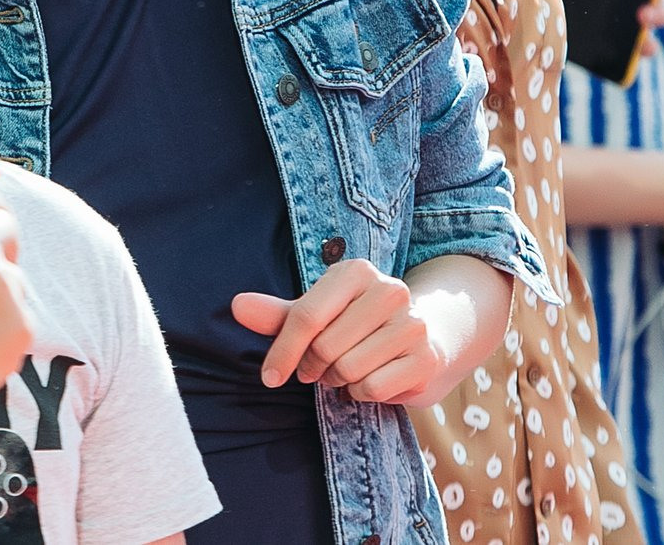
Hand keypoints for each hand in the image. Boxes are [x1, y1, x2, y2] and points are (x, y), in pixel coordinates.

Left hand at [230, 259, 445, 404]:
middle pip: (325, 347)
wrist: (420, 339)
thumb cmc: (354, 325)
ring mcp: (412, 323)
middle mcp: (390, 290)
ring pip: (348, 369)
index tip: (270, 377)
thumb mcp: (315, 315)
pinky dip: (362, 393)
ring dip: (339, 380)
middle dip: (314, 366)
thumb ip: (277, 315)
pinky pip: (372, 388)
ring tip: (348, 369)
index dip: (282, 352)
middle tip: (322, 366)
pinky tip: (370, 379)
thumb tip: (237, 306)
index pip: (305, 316)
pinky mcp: (425, 357)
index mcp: (356, 271)